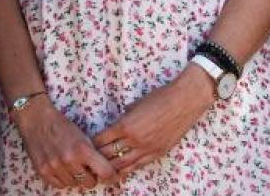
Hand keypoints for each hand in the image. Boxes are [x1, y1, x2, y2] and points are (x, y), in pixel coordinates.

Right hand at [13, 98, 116, 189]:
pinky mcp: (42, 170)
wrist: (36, 118)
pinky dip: (62, 180)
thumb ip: (93, 154)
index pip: (105, 172)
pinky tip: (62, 170)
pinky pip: (58, 185)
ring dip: (76, 178)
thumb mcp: (82, 136)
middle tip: (86, 168)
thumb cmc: (61, 124)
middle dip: (91, 176)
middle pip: (90, 182)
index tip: (108, 174)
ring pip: (74, 185)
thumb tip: (103, 171)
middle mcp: (69, 160)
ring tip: (72, 166)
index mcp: (82, 149)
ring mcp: (55, 166)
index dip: (109, 174)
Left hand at [92, 66, 213, 177]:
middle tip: (89, 160)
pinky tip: (119, 171)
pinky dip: (127, 169)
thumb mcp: (134, 105)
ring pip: (122, 164)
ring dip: (110, 167)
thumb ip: (123, 118)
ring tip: (101, 170)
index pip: (101, 140)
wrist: (184, 102)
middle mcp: (134, 140)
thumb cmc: (158, 98)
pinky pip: (138, 165)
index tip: (86, 145)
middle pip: (108, 154)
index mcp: (125, 125)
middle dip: (97, 158)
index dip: (92, 144)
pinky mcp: (158, 153)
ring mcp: (147, 149)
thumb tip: (116, 126)